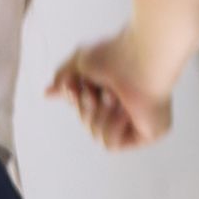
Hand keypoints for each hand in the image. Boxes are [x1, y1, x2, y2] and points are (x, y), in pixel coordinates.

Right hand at [45, 31, 172, 150]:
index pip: (86, 111)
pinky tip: (125, 110)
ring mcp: (142, 122)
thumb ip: (63, 78)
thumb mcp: (79, 63)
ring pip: (99, 138)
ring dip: (99, 116)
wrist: (140, 57)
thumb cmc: (116, 54)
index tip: (75, 86)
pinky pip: (112, 144)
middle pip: (89, 126)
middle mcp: (132, 108)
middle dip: (86, 109)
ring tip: (113, 97)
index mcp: (118, 91)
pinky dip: (112, 126)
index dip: (77, 101)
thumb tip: (47, 93)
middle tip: (96, 91)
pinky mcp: (151, 133)